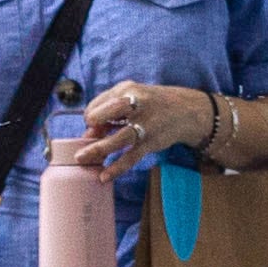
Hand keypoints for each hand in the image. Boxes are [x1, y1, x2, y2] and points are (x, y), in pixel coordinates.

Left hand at [65, 81, 216, 173]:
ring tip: (81, 159)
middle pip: (108, 113)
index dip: (91, 116)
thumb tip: (88, 133)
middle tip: (86, 137)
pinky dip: (116, 168)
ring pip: (118, 138)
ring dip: (97, 149)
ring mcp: (145, 124)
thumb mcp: (131, 97)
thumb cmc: (150, 104)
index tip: (92, 126)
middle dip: (93, 125)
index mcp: (127, 90)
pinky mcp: (151, 142)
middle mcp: (137, 105)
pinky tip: (104, 176)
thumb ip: (108, 109)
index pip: (99, 103)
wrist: (186, 111)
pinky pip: (130, 157)